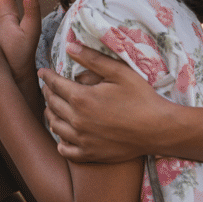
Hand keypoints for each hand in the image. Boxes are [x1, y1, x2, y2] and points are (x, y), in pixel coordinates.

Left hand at [39, 42, 171, 163]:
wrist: (159, 129)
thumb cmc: (142, 97)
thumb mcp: (119, 72)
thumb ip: (92, 59)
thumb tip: (70, 47)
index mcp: (81, 98)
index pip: (54, 84)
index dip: (47, 76)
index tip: (43, 72)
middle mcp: (77, 120)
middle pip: (52, 104)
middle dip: (47, 93)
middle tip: (48, 87)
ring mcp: (82, 140)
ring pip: (55, 126)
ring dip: (50, 114)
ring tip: (52, 107)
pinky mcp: (90, 154)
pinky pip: (66, 150)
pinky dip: (60, 142)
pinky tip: (64, 134)